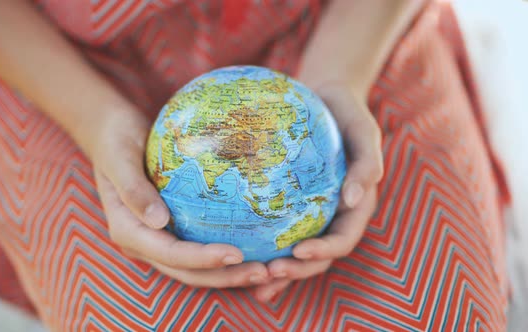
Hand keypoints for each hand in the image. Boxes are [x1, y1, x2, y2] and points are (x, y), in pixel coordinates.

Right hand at [89, 108, 269, 287]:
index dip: (202, 259)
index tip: (236, 254)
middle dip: (224, 276)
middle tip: (264, 271)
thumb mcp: (119, 157)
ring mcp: (157, 240)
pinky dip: (225, 255)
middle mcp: (143, 243)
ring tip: (267, 270)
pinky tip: (257, 249)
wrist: (112, 134)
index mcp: (128, 231)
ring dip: (229, 273)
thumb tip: (158, 222)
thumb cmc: (116, 139)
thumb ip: (133, 189)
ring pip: (196, 268)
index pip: (169, 254)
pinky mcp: (172, 230)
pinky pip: (200, 247)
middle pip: (187, 271)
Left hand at [253, 82, 382, 300]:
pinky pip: (275, 224)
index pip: (342, 239)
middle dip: (296, 270)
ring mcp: (313, 213)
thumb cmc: (348, 113)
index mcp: (355, 208)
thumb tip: (353, 199)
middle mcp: (334, 217)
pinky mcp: (292, 204)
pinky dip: (260, 241)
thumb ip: (367, 163)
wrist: (328, 99)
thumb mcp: (364, 132)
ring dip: (278, 269)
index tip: (298, 251)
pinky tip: (233, 245)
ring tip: (252, 282)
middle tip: (268, 274)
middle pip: (317, 255)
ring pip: (295, 248)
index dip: (323, 252)